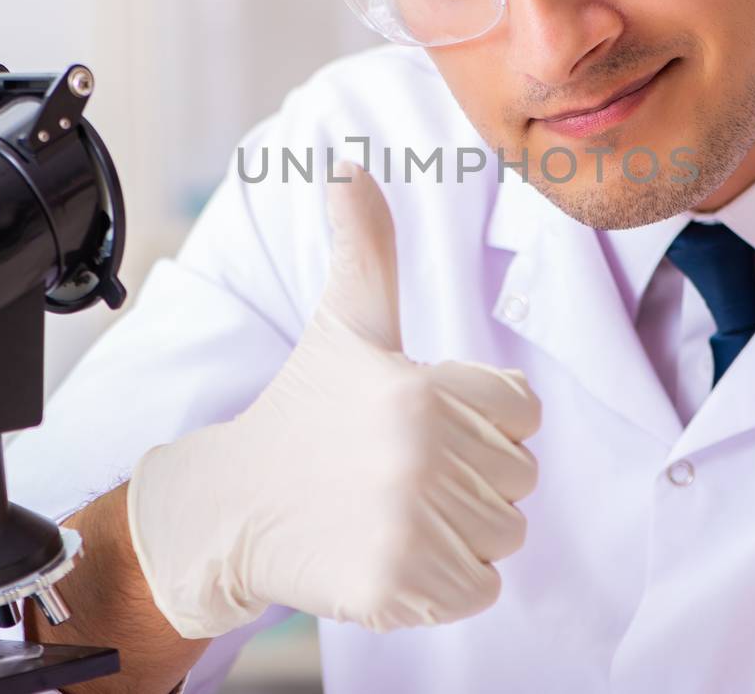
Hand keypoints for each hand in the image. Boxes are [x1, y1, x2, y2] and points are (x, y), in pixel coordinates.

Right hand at [127, 163, 540, 638]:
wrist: (232, 508)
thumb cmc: (302, 410)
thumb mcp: (343, 323)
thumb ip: (365, 245)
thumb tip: (347, 164)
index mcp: (423, 387)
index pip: (523, 412)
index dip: (481, 420)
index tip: (421, 423)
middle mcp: (421, 454)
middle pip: (519, 477)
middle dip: (472, 478)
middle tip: (397, 471)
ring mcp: (410, 524)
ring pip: (503, 536)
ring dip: (459, 532)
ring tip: (392, 510)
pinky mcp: (398, 585)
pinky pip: (478, 590)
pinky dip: (445, 583)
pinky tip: (392, 553)